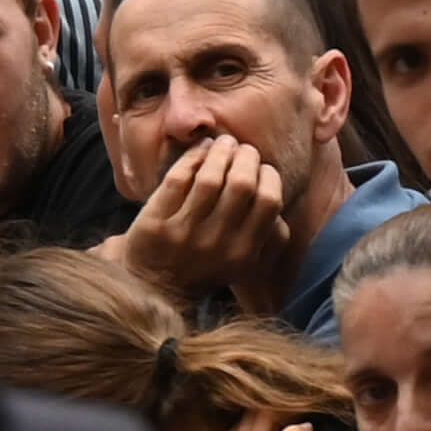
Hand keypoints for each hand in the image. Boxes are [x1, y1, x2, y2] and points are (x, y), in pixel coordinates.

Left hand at [117, 135, 293, 306]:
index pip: (268, 202)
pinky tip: (198, 150)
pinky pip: (176, 180)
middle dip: (245, 158)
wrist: (154, 288)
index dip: (269, 176)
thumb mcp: (243, 262)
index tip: (263, 166)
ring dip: (218, 153)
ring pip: (208, 179)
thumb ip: (266, 236)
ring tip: (222, 142)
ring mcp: (183, 232)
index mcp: (243, 252)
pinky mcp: (154, 222)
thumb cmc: (205, 267)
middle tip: (243, 148)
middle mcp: (216, 242)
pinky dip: (190, 159)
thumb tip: (276, 192)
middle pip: (240, 185)